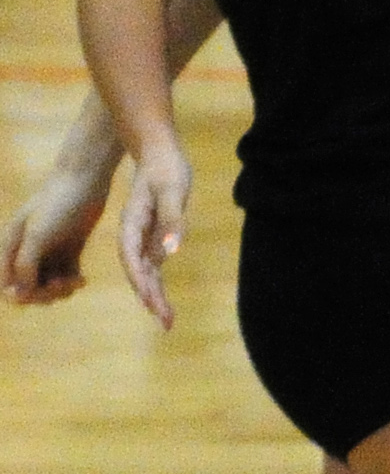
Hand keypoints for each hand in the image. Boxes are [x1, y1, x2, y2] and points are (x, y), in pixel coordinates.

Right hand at [4, 157, 116, 304]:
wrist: (86, 179)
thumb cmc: (58, 204)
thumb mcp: (37, 235)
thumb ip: (25, 265)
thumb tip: (20, 292)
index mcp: (9, 248)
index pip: (7, 287)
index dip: (22, 295)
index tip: (43, 290)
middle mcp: (25, 252)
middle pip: (28, 290)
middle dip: (45, 294)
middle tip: (65, 284)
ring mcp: (47, 252)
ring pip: (48, 286)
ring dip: (60, 290)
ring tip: (76, 281)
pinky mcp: (68, 250)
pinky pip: (65, 277)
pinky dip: (72, 282)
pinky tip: (82, 278)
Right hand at [114, 133, 192, 328]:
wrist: (157, 150)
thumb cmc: (166, 167)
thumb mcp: (173, 190)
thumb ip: (172, 220)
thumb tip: (171, 251)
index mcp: (132, 223)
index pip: (134, 260)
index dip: (142, 283)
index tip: (152, 305)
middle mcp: (132, 234)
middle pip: (139, 271)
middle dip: (151, 298)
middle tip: (167, 324)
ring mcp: (141, 235)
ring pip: (145, 270)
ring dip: (154, 294)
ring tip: (166, 318)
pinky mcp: (151, 234)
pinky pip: (151, 263)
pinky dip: (155, 281)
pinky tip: (160, 297)